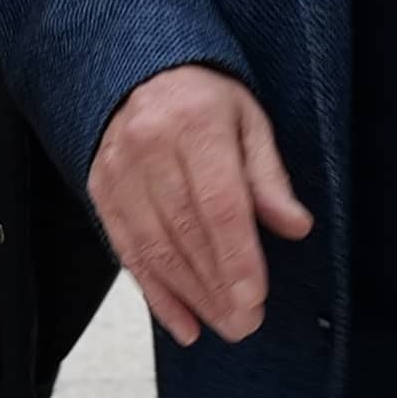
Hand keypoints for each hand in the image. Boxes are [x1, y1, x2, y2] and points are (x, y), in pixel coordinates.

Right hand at [88, 62, 312, 344]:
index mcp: (194, 122)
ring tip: (223, 325)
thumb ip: (268, 176)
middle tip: (245, 323)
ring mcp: (119, 171)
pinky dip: (155, 294)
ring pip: (155, 248)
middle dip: (217, 286)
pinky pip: (127, 252)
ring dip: (190, 296)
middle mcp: (149, 147)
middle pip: (186, 231)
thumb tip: (295, 226)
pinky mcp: (101, 191)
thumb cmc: (204, 98)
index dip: (237, 256)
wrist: (139, 72)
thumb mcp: (249, 120)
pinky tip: (183, 323)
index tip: (254, 297)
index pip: (218, 202)